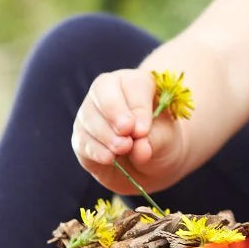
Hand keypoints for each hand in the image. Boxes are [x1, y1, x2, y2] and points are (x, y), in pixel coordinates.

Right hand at [71, 68, 186, 192]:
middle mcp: (109, 91)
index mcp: (135, 83)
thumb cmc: (159, 141)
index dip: (138, 106)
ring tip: (123, 149)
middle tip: (127, 132)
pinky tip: (109, 158)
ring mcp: (90, 113)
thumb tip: (139, 149)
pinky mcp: (81, 136)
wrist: (148, 164)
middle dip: (114, 112)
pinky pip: (82, 139)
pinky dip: (95, 149)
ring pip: (89, 115)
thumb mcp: (167, 139)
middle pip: (102, 90)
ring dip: (106, 135)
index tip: (143, 130)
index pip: (132, 84)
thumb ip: (154, 140)